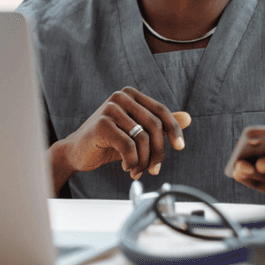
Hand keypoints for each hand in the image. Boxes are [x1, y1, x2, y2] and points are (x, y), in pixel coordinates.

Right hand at [56, 87, 189, 181]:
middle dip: (158, 152)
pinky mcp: (101, 124)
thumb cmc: (108, 142)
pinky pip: (129, 146)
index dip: (174, 129)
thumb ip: (159, 124)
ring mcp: (109, 108)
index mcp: (131, 95)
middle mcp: (121, 96)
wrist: (77, 152)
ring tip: (137, 170)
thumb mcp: (136, 133)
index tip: (180, 147)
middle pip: (155, 125)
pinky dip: (132, 162)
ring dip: (144, 161)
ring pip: (143, 138)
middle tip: (154, 169)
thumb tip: (188, 118)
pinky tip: (127, 167)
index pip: (161, 111)